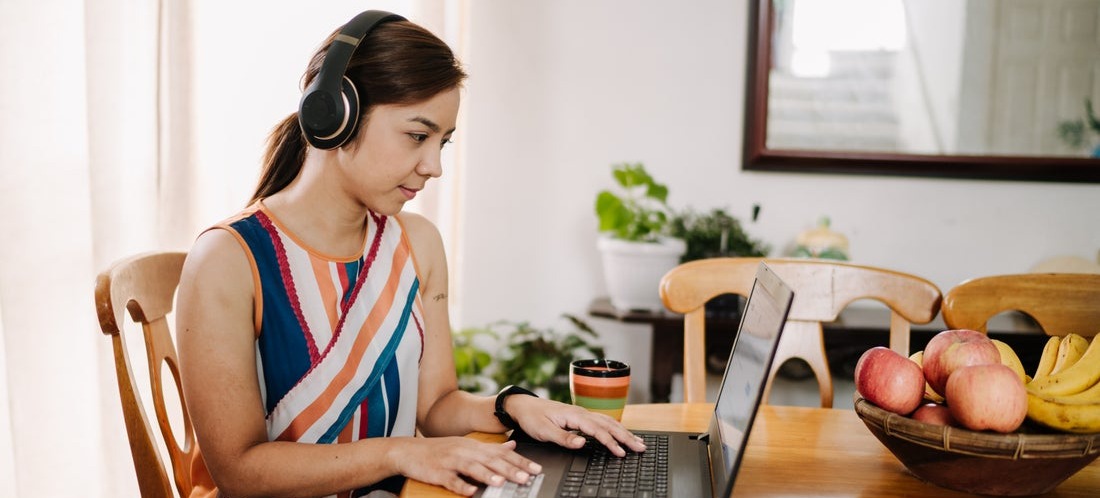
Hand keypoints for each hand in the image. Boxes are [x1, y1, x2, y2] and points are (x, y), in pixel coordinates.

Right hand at [396, 437, 541, 495]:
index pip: (501, 454)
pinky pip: (451, 480)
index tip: (536, 469)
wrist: (408, 451)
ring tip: (502, 482)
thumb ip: (490, 447)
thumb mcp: (467, 446)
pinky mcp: (438, 472)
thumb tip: (512, 446)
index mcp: (474, 446)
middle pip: (490, 460)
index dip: (520, 461)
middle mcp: (465, 451)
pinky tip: (471, 492)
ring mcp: (451, 461)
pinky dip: (461, 486)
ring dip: (488, 475)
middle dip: (510, 469)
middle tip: (526, 477)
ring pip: (472, 468)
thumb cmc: (440, 451)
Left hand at [506, 396, 646, 456]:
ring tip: (637, 441)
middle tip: (641, 447)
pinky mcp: (580, 416)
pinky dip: (615, 427)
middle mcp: (581, 413)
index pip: (598, 430)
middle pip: (609, 424)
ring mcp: (582, 414)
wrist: (523, 405)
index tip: (621, 452)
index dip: (611, 442)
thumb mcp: (544, 431)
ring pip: (608, 422)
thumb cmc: (532, 418)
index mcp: (574, 415)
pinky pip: (602, 421)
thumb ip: (564, 438)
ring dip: (624, 432)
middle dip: (626, 436)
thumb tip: (582, 443)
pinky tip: (621, 433)